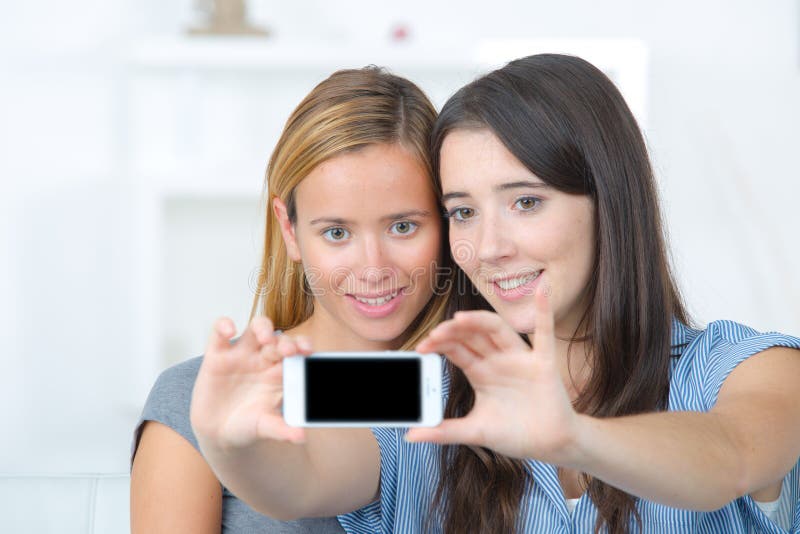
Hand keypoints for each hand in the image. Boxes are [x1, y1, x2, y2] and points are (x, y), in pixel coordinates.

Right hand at [190, 317, 309, 449]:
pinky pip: (220, 332)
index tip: (308, 352)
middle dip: (286, 342)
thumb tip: (301, 437)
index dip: (303, 348)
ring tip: (265, 338)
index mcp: (281, 373)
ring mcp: (242, 354)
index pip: (297, 353)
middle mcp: (264, 359)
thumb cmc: (247, 426)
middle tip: (290, 351)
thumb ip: (281, 430)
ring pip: (256, 328)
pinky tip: (228, 330)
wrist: (218, 433)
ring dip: (263, 327)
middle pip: (279, 339)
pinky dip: (223, 325)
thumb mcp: (264, 427)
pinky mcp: (217, 354)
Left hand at [406, 284, 581, 463]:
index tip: (421, 347)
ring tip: (460, 319)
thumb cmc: (515, 434)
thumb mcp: (475, 431)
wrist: (551, 446)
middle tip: (434, 334)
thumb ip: (444, 431)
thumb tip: (410, 436)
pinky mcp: (543, 364)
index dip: (439, 344)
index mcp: (481, 372)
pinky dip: (544, 312)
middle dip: (452, 332)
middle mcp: (498, 360)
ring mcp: (520, 359)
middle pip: (472, 336)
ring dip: (479, 321)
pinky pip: (545, 334)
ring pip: (498, 330)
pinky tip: (543, 291)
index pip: (456, 349)